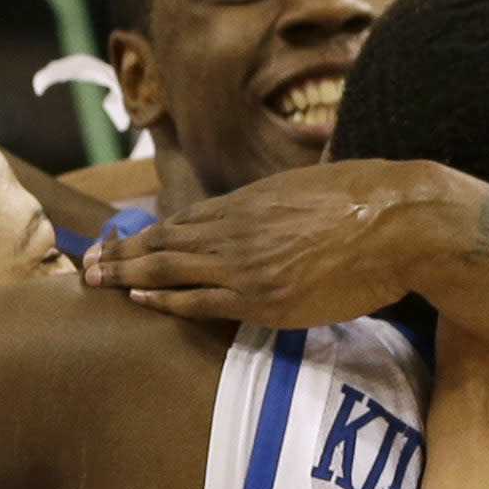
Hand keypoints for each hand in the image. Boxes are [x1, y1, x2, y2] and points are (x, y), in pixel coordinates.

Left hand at [86, 159, 478, 326]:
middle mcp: (239, 231)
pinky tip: (143, 300)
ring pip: (173, 271)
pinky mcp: (265, 299)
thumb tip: (273, 207)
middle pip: (166, 243)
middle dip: (124, 255)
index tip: (119, 240)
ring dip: (132, 277)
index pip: (183, 220)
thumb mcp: (309, 185)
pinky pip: (204, 302)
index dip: (147, 232)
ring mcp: (248, 266)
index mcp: (250, 202)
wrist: (400, 223)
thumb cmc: (368, 201)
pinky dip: (168, 300)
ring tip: (100, 283)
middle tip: (89, 266)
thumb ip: (279, 201)